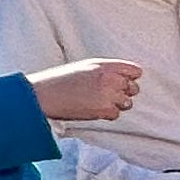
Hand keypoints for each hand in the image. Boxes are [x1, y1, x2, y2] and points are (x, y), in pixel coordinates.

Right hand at [27, 57, 145, 125]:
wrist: (45, 94)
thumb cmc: (60, 80)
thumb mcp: (85, 67)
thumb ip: (107, 70)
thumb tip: (123, 78)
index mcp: (105, 65)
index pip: (135, 71)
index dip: (129, 77)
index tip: (121, 81)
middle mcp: (110, 79)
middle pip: (134, 88)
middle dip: (124, 92)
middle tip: (107, 94)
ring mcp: (109, 95)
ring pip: (127, 103)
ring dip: (116, 104)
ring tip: (98, 102)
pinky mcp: (104, 110)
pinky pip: (116, 114)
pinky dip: (107, 114)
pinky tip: (92, 108)